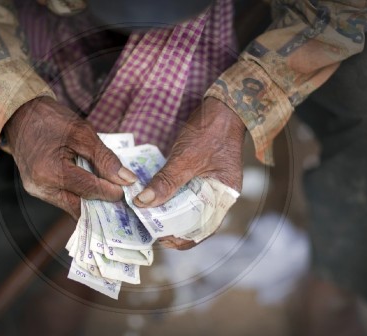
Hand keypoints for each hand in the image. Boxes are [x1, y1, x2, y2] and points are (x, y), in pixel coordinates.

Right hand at [5, 96, 136, 218]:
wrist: (20, 114)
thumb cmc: (51, 119)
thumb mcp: (83, 133)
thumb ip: (105, 159)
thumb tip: (126, 180)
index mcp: (51, 171)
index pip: (89, 189)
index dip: (112, 191)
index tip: (128, 188)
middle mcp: (41, 187)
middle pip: (79, 206)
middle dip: (102, 203)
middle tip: (122, 196)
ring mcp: (36, 191)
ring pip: (71, 205)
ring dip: (90, 200)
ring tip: (108, 190)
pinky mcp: (36, 190)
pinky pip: (63, 199)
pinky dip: (79, 195)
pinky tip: (91, 186)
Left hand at [133, 97, 245, 248]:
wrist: (223, 106)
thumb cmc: (210, 131)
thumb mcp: (186, 158)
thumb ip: (166, 182)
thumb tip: (143, 203)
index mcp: (224, 197)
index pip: (204, 229)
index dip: (182, 239)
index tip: (160, 238)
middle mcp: (218, 195)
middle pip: (194, 221)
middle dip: (172, 227)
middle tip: (148, 227)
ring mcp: (209, 185)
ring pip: (188, 208)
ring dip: (170, 213)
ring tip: (148, 216)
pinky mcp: (200, 176)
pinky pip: (185, 193)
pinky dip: (171, 198)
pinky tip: (155, 198)